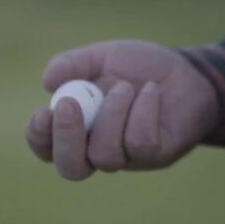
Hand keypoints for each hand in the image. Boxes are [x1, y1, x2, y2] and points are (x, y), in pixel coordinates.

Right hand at [26, 40, 217, 180]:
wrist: (185, 72)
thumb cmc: (139, 67)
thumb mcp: (104, 56)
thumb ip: (74, 64)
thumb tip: (47, 82)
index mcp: (80, 126)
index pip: (48, 146)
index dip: (39, 137)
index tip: (41, 112)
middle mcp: (98, 147)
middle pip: (71, 167)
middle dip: (65, 138)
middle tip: (68, 105)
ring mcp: (127, 156)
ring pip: (105, 155)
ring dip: (111, 114)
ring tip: (125, 86)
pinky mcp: (155, 154)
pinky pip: (140, 142)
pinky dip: (143, 110)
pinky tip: (152, 90)